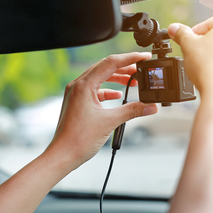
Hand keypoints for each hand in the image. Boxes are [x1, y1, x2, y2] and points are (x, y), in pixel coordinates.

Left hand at [46, 53, 157, 171]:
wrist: (63, 155)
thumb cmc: (78, 140)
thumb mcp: (109, 122)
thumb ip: (132, 111)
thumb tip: (150, 106)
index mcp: (84, 85)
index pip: (110, 63)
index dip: (130, 58)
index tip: (143, 56)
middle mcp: (78, 85)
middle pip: (105, 67)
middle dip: (124, 67)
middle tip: (141, 69)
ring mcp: (76, 93)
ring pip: (99, 78)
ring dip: (116, 78)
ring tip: (132, 81)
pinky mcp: (77, 102)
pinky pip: (95, 90)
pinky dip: (107, 91)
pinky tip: (117, 95)